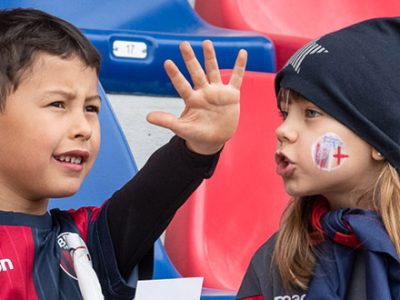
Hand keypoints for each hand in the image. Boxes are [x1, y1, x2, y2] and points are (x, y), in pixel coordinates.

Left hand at [147, 40, 246, 154]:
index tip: (167, 62)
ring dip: (210, 57)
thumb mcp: (182, 128)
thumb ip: (167, 121)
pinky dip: (240, 66)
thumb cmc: (196, 134)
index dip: (175, 74)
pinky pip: (236, 78)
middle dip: (190, 59)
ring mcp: (218, 92)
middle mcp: (203, 92)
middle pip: (196, 72)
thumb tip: (147, 117)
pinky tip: (242, 53)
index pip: (181, 84)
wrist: (214, 139)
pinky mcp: (231, 95)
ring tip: (206, 42)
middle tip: (183, 44)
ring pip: (214, 71)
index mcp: (192, 100)